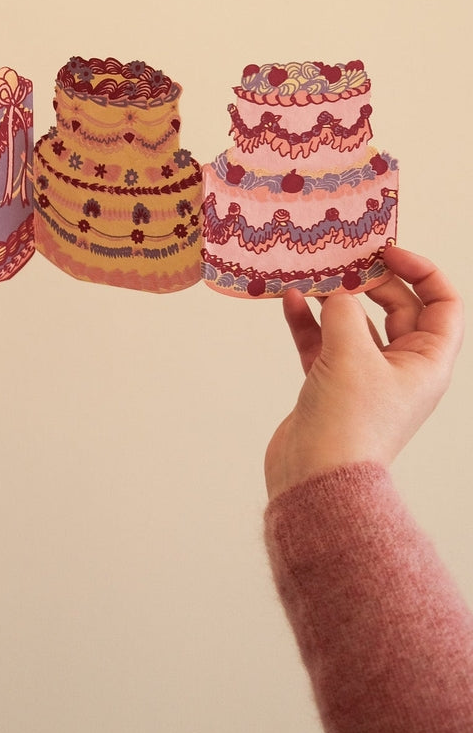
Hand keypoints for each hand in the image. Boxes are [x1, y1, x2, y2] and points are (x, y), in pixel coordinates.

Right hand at [265, 246, 463, 499]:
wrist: (317, 480)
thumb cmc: (349, 424)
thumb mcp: (352, 354)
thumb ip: (345, 311)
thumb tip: (337, 290)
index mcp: (426, 362)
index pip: (442, 303)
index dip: (422, 271)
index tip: (387, 252)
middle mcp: (401, 368)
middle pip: (397, 308)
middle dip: (370, 281)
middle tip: (343, 260)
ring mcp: (364, 377)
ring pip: (354, 323)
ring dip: (334, 298)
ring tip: (313, 273)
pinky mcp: (329, 385)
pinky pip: (322, 342)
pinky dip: (308, 321)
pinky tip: (290, 301)